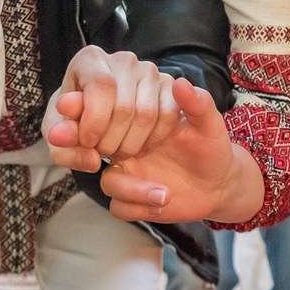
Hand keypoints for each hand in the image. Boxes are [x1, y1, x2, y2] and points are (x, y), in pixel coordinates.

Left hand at [42, 46, 180, 169]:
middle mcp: (123, 60)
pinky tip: (137, 148)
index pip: (102, 86)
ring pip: (147, 115)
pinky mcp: (170, 86)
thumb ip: (62, 147)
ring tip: (116, 151)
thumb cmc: (74, 120)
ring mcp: (150, 71)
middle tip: (100, 151)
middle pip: (124, 106)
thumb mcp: (58, 135)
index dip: (95, 121)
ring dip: (131, 145)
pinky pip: (168, 117)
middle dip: (110, 141)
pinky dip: (153, 141)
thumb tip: (87, 157)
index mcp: (90, 59)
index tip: (87, 141)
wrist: (96, 115)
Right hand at [89, 77, 265, 224]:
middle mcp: (122, 144)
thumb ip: (197, 103)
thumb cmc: (209, 145)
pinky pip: (120, 207)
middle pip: (95, 148)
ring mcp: (125, 173)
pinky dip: (141, 207)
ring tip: (166, 193)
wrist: (218, 181)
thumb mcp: (209, 123)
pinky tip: (163, 202)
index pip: (98, 110)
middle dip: (109, 153)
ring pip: (109, 182)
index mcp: (134, 119)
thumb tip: (180, 82)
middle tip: (133, 160)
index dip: (82, 107)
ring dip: (134, 189)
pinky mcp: (131, 200)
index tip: (71, 104)